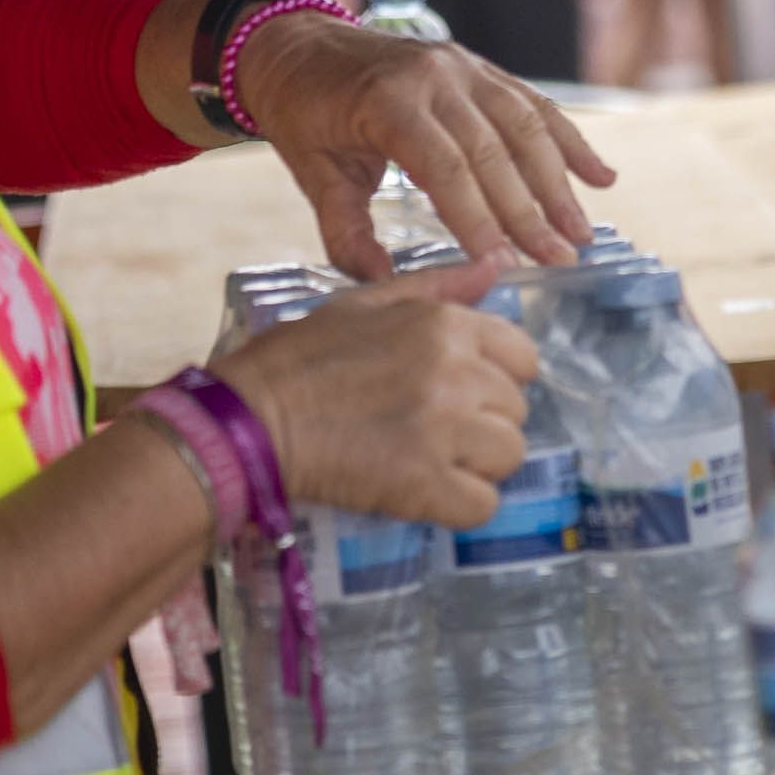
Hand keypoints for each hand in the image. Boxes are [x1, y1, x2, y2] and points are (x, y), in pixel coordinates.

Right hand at [213, 266, 534, 527]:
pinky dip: (457, 507)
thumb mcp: (366, 304)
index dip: (498, 379)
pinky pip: (483, 505)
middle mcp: (456, 372)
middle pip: (516, 410)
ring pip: (509, 456)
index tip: (463, 394)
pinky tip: (423, 493)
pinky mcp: (425, 484)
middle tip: (431, 431)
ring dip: (476, 466)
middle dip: (482, 424)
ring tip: (430, 462)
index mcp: (445, 325)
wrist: (250, 420)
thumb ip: (437, 287)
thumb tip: (495, 267)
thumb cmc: (300, 359)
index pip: (523, 357)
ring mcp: (444, 430)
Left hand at [231, 8, 615, 277]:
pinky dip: (570, 141)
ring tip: (581, 233)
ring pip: (526, 126)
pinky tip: (600, 177)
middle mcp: (436, 77)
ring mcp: (464, 66)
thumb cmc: (307, 115)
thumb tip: (382, 282)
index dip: (478, 217)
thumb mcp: (313, 172)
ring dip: (560, 182)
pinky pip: (533, 104)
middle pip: (495, 151)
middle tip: (558, 259)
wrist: (302, 46)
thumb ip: (345, 230)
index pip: (446, 168)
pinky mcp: (480, 67)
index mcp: (389, 102)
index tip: (503, 263)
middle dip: (530, 211)